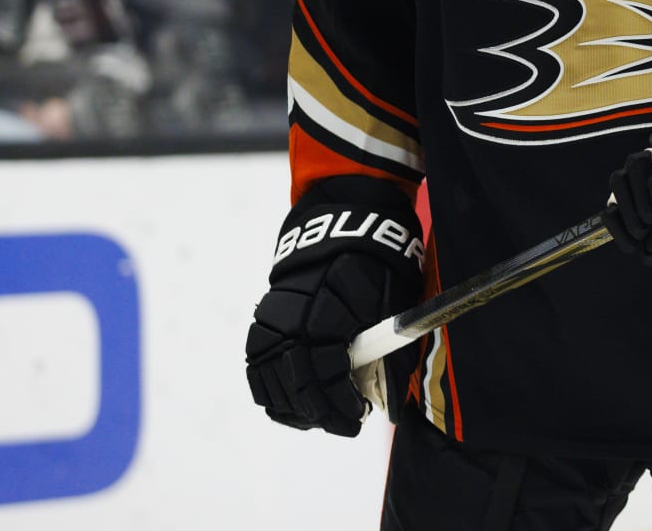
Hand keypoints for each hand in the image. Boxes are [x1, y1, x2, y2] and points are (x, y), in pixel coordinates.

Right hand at [245, 179, 421, 434]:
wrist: (342, 227)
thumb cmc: (378, 266)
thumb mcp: (395, 301)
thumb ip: (392, 352)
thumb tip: (393, 406)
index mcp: (327, 310)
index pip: (324, 374)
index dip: (340, 404)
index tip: (359, 416)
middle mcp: (291, 317)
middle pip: (295, 383)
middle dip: (321, 413)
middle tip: (345, 424)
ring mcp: (271, 320)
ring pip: (269, 381)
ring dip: (295, 408)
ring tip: (321, 418)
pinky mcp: (261, 322)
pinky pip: (256, 368)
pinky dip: (272, 391)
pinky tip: (294, 405)